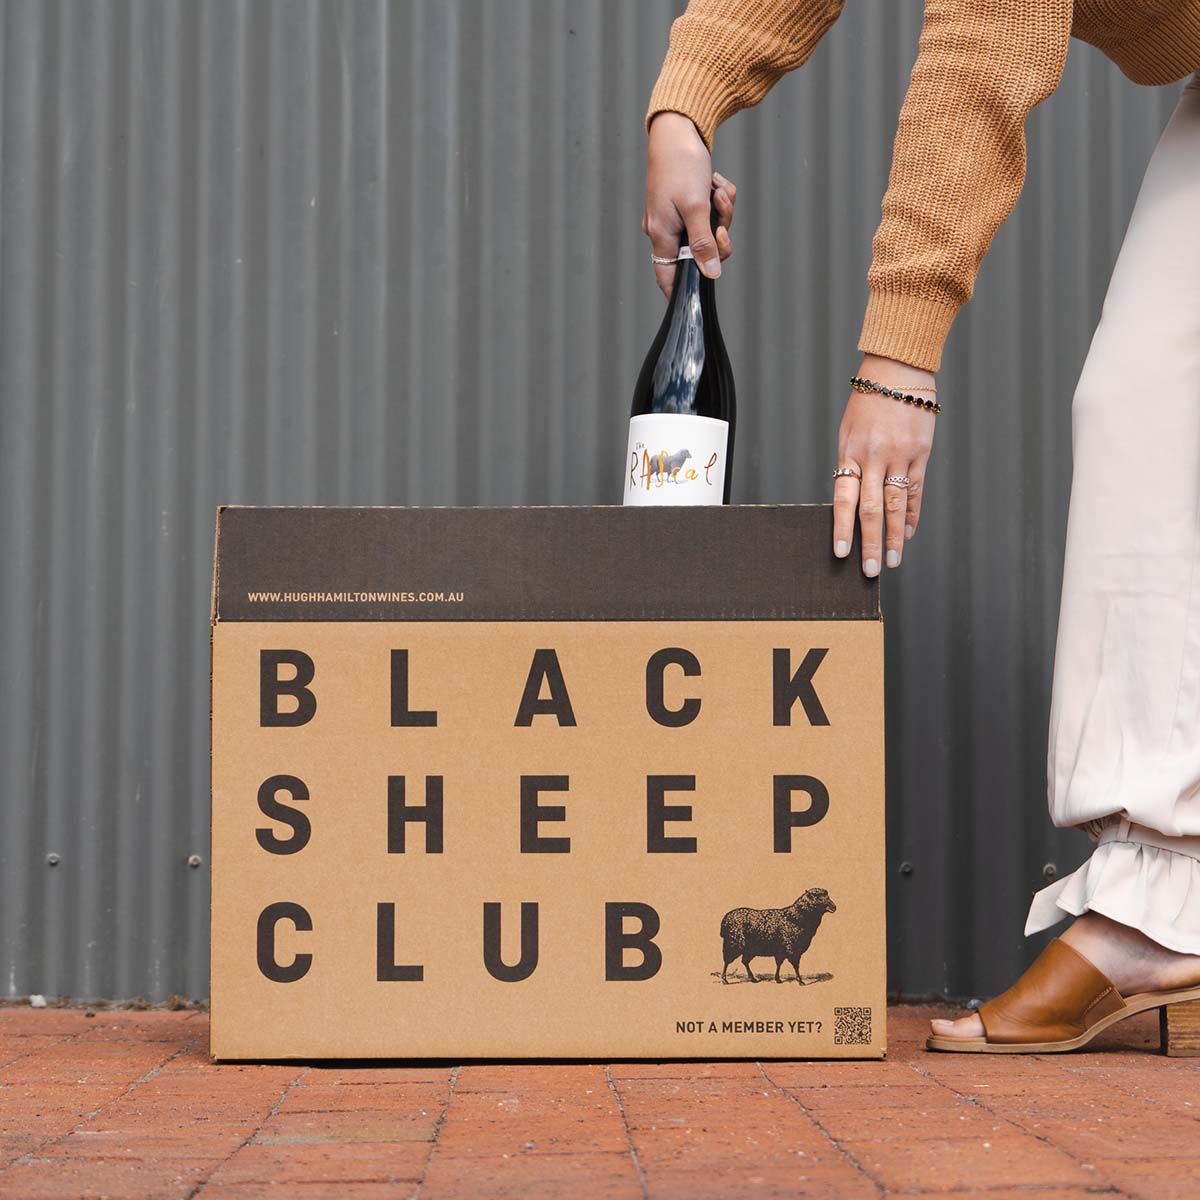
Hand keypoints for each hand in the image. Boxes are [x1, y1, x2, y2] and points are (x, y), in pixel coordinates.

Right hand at [644, 112, 736, 298]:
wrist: (678, 128)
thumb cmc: (681, 165)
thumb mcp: (696, 207)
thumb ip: (703, 244)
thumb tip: (711, 275)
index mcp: (661, 234)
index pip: (667, 276)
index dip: (682, 290)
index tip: (698, 297)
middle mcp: (665, 229)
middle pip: (698, 253)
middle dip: (718, 236)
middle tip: (720, 216)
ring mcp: (676, 215)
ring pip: (708, 230)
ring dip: (721, 213)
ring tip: (716, 192)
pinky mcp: (687, 202)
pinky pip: (709, 212)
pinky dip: (717, 199)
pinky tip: (714, 182)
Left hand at [833, 353, 936, 575]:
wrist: (898, 370)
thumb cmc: (866, 402)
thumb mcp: (848, 431)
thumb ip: (850, 465)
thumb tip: (849, 502)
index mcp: (851, 452)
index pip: (845, 499)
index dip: (843, 528)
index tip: (842, 553)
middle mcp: (875, 457)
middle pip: (872, 509)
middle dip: (870, 543)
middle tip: (869, 571)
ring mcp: (900, 456)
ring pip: (897, 505)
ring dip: (893, 537)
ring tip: (891, 562)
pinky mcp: (921, 453)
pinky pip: (916, 490)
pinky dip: (911, 514)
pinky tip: (906, 534)